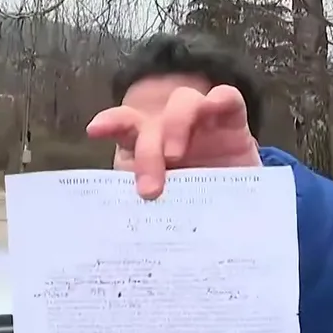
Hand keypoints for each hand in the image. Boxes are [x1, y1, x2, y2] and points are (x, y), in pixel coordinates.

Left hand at [86, 84, 260, 198]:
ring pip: (183, 100)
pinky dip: (219, 99)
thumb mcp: (165, 211)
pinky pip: (226, 97)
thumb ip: (146, 211)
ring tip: (174, 156)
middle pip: (152, 124)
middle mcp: (170, 130)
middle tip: (149, 190)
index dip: (111, 123)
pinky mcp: (232, 121)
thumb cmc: (192, 208)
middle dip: (146, 153)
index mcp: (146, 147)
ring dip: (175, 124)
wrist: (237, 214)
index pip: (124, 126)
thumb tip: (126, 235)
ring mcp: (201, 122)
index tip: (95, 130)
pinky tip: (214, 110)